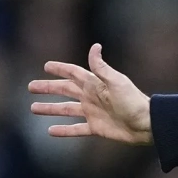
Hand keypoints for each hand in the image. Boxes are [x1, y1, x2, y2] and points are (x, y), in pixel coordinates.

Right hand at [28, 43, 153, 145]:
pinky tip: (50, 131)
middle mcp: (92, 97)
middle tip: (31, 86)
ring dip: (50, 108)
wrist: (146, 124)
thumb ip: (101, 67)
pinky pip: (75, 129)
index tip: (46, 66)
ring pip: (66, 109)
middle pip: (65, 90)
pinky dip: (63, 130)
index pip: (73, 73)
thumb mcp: (116, 81)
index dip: (60, 69)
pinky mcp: (96, 128)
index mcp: (95, 84)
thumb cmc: (133, 101)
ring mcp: (93, 113)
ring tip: (34, 108)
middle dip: (48, 88)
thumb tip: (95, 46)